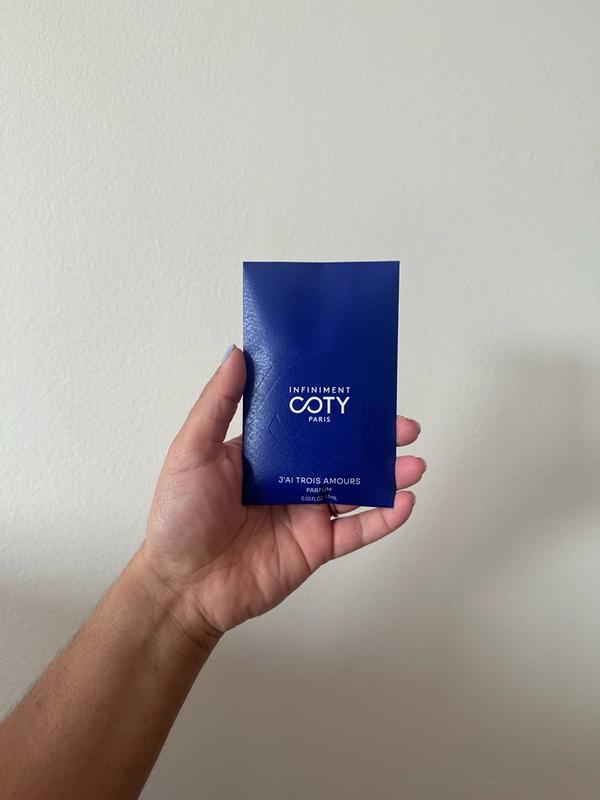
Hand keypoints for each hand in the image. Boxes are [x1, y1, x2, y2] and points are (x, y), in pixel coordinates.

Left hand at [140, 345, 425, 641]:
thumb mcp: (192, 451)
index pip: (310, 421)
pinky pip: (356, 530)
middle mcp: (291, 478)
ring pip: (358, 489)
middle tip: (406, 428)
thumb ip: (217, 403)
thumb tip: (238, 351)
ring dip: (389, 475)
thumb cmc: (180, 515)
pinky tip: (404, 503)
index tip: (367, 389)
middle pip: (343, 452)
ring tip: (416, 464)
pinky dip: (384, 518)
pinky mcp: (316, 547)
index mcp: (266, 452)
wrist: (183, 585)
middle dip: (377, 439)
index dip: (339, 405)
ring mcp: (307, 513)